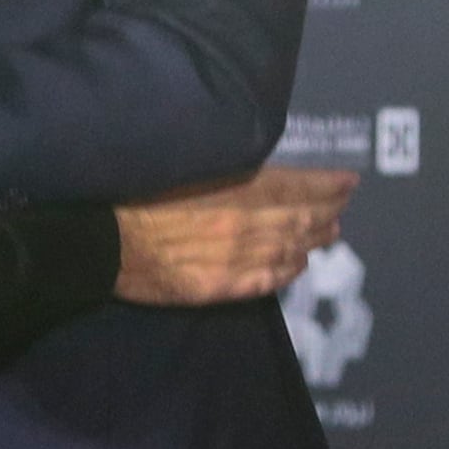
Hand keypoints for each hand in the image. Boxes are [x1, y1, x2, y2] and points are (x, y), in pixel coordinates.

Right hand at [112, 167, 353, 305]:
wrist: (99, 240)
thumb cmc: (135, 190)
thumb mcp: (187, 161)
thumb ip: (230, 167)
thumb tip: (262, 168)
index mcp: (237, 189)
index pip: (298, 187)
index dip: (328, 185)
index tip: (349, 180)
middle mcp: (245, 225)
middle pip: (300, 220)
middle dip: (327, 212)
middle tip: (343, 207)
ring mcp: (234, 260)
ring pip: (288, 251)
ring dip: (312, 241)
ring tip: (328, 232)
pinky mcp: (218, 287)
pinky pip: (265, 281)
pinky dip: (287, 272)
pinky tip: (296, 265)